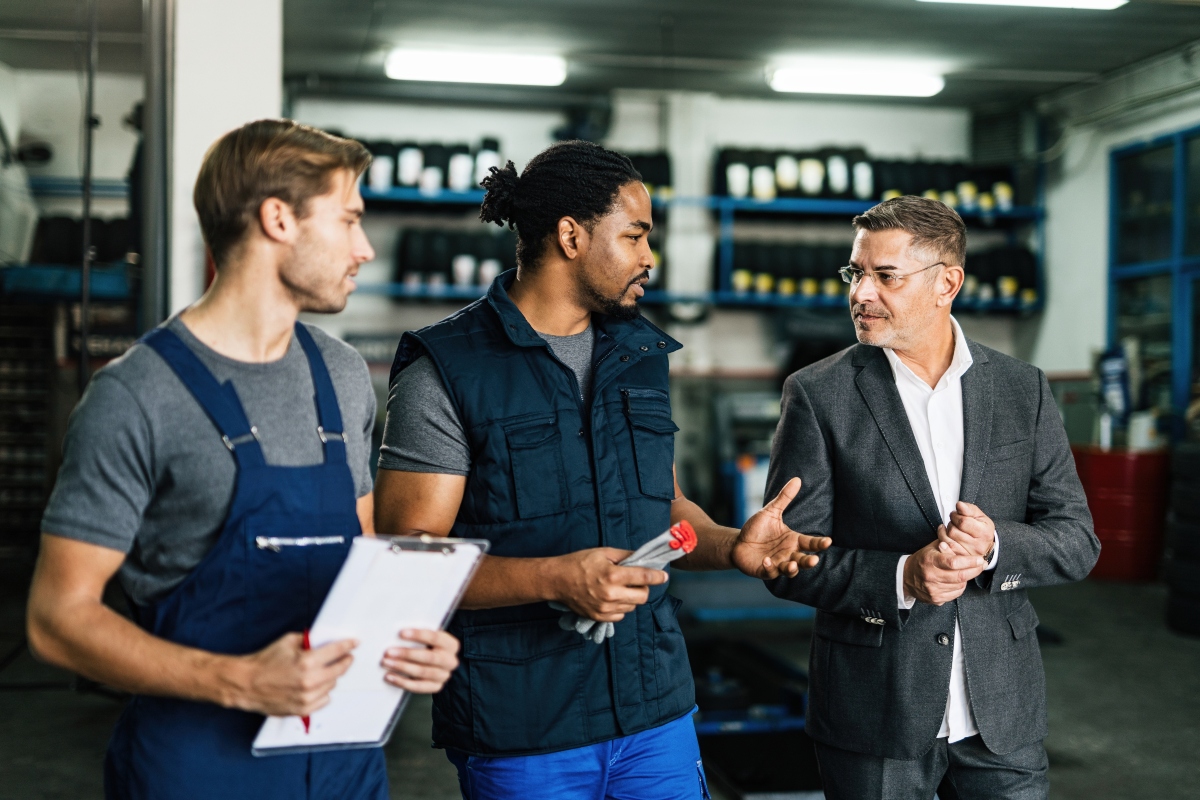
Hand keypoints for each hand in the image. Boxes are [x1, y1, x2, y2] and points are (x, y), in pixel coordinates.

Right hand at [227, 632, 355, 716]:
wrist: (246, 684)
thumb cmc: (264, 662)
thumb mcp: (288, 642)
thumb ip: (309, 641)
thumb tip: (324, 640)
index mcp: (307, 662)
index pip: (337, 651)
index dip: (348, 645)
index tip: (354, 644)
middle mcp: (309, 681)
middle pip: (340, 670)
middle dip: (344, 661)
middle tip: (345, 657)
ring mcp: (307, 697)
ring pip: (332, 685)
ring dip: (331, 677)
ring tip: (322, 671)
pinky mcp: (302, 709)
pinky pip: (324, 700)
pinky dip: (323, 692)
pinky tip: (315, 685)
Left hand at [382, 629, 459, 693]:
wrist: (439, 664)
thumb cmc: (430, 646)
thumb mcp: (430, 638)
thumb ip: (419, 636)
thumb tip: (397, 634)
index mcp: (451, 645)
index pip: (435, 637)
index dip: (418, 635)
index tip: (401, 633)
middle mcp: (450, 661)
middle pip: (428, 657)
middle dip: (406, 654)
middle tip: (389, 652)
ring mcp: (444, 675)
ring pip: (422, 672)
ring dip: (401, 667)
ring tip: (386, 662)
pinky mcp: (435, 687)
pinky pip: (418, 686)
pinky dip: (401, 682)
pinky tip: (390, 676)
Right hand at [551, 547, 667, 622]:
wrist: (557, 580)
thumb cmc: (579, 563)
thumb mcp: (603, 553)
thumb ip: (625, 556)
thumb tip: (642, 559)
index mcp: (613, 575)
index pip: (644, 577)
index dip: (657, 576)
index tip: (663, 576)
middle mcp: (611, 594)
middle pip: (642, 596)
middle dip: (643, 588)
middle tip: (635, 581)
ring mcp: (605, 608)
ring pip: (632, 607)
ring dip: (631, 597)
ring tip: (620, 588)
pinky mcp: (599, 617)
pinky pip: (621, 615)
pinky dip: (621, 607)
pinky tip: (612, 597)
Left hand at [731, 478, 831, 578]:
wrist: (739, 542)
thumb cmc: (758, 528)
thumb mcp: (771, 511)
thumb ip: (784, 498)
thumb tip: (797, 479)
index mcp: (793, 541)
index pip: (810, 543)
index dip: (819, 544)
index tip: (828, 541)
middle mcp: (788, 554)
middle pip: (803, 561)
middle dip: (809, 562)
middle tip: (814, 560)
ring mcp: (778, 564)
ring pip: (790, 570)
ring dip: (792, 569)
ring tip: (791, 565)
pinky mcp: (765, 570)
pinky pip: (770, 572)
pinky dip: (769, 568)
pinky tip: (766, 561)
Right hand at [903, 530, 989, 605]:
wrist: (906, 577)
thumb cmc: (922, 560)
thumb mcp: (932, 548)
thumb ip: (948, 545)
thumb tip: (964, 542)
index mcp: (930, 560)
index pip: (953, 562)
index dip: (970, 561)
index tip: (980, 559)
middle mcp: (931, 576)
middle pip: (960, 576)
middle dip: (975, 570)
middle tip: (981, 564)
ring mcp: (933, 589)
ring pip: (960, 585)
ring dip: (966, 578)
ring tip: (965, 571)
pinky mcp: (935, 599)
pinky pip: (956, 594)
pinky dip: (960, 586)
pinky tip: (956, 580)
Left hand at [943, 502, 995, 559]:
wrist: (984, 544)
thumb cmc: (981, 527)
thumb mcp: (979, 516)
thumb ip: (969, 509)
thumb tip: (959, 505)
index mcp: (985, 533)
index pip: (963, 522)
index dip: (955, 515)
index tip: (955, 514)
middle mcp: (978, 546)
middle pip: (953, 531)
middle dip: (951, 523)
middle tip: (954, 522)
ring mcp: (969, 555)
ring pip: (948, 540)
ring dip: (946, 531)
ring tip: (951, 528)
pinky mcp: (960, 560)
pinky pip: (946, 549)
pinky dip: (942, 539)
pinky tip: (945, 534)